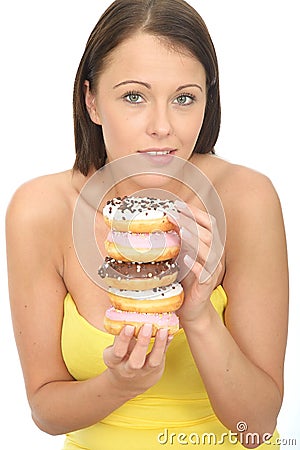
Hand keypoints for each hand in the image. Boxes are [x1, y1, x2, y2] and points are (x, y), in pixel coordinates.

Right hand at [103, 324, 169, 396]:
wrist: (127, 382)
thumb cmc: (121, 356)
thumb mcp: (115, 347)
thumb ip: (119, 332)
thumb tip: (122, 308)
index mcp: (113, 360)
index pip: (117, 352)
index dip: (122, 340)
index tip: (129, 326)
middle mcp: (128, 369)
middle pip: (135, 361)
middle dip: (142, 343)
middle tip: (147, 326)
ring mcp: (143, 371)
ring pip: (152, 362)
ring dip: (158, 345)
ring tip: (162, 330)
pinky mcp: (155, 369)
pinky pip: (162, 357)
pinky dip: (166, 344)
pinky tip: (169, 333)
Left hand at [169, 202, 223, 324]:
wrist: (192, 310)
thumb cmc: (184, 281)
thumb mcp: (180, 257)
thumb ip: (177, 241)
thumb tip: (160, 222)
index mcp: (209, 247)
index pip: (208, 224)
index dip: (196, 212)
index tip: (178, 204)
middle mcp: (214, 257)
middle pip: (209, 234)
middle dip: (192, 222)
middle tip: (174, 214)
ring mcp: (212, 271)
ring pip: (209, 251)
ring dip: (195, 240)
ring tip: (182, 231)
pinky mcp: (207, 286)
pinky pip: (204, 273)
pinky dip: (195, 264)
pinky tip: (184, 258)